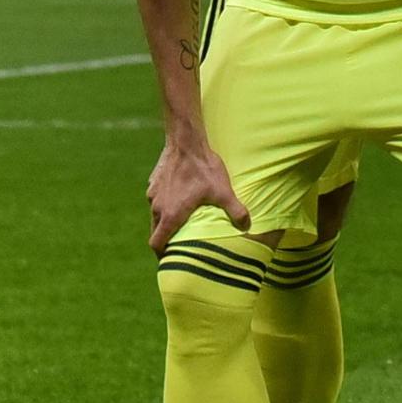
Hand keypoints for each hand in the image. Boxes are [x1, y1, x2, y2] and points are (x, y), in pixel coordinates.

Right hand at [147, 137, 247, 252]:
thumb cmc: (203, 168)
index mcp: (170, 215)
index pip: (157, 244)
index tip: (170, 260)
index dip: (162, 255)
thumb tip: (248, 226)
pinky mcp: (154, 183)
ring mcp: (153, 195)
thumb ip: (235, 210)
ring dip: (165, 223)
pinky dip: (165, 206)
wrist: (185, 142)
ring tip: (181, 225)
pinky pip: (157, 201)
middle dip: (165, 241)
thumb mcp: (223, 191)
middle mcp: (157, 207)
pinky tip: (180, 201)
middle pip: (155, 232)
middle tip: (178, 246)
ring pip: (155, 216)